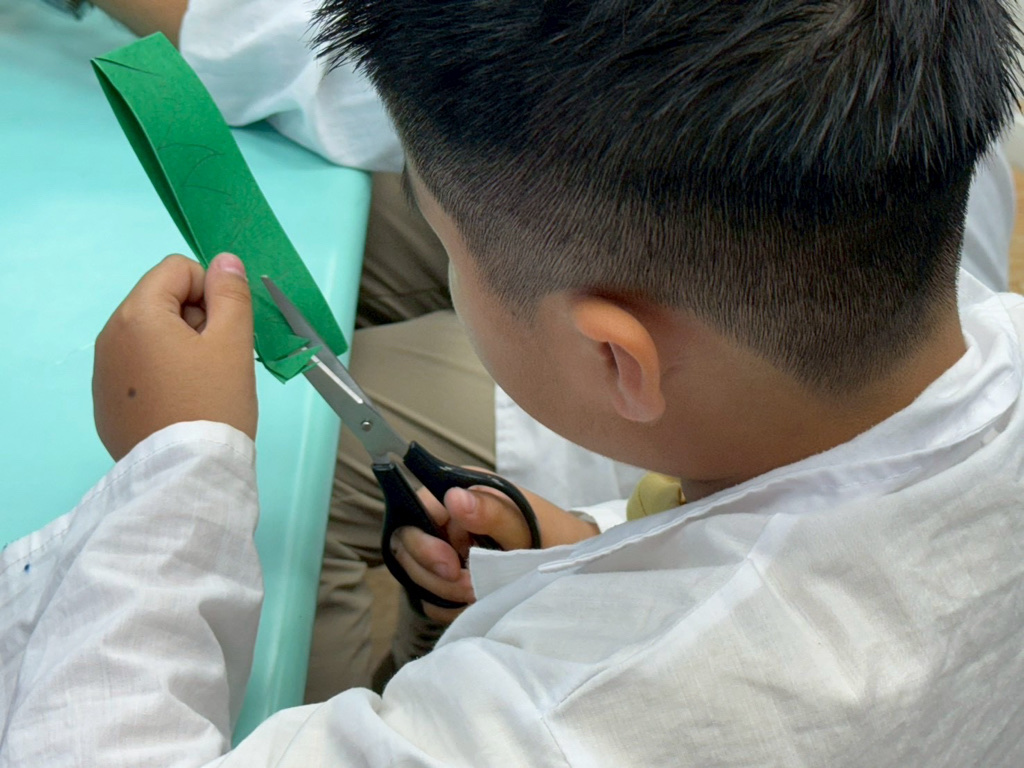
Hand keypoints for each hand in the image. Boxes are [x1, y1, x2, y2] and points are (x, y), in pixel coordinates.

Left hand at [93, 253, 256, 460]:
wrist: (186, 474)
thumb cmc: (214, 403)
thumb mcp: (233, 343)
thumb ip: (231, 294)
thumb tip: (224, 261)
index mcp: (137, 314)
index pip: (178, 269)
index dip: (211, 292)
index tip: (225, 331)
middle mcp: (110, 336)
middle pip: (162, 301)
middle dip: (195, 320)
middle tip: (217, 360)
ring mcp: (104, 372)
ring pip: (151, 336)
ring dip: (180, 347)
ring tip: (201, 385)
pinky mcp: (107, 402)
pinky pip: (138, 369)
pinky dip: (162, 374)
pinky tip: (180, 405)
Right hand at [392, 479, 598, 622]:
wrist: (573, 567)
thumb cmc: (553, 536)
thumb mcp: (526, 524)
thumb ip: (491, 511)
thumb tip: (453, 496)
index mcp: (464, 490)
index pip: (415, 508)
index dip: (424, 541)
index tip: (450, 565)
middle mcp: (447, 515)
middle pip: (406, 544)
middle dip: (433, 574)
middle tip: (469, 587)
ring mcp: (445, 547)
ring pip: (415, 574)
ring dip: (444, 592)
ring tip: (480, 593)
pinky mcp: (448, 576)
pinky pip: (430, 595)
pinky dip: (449, 605)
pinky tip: (476, 602)